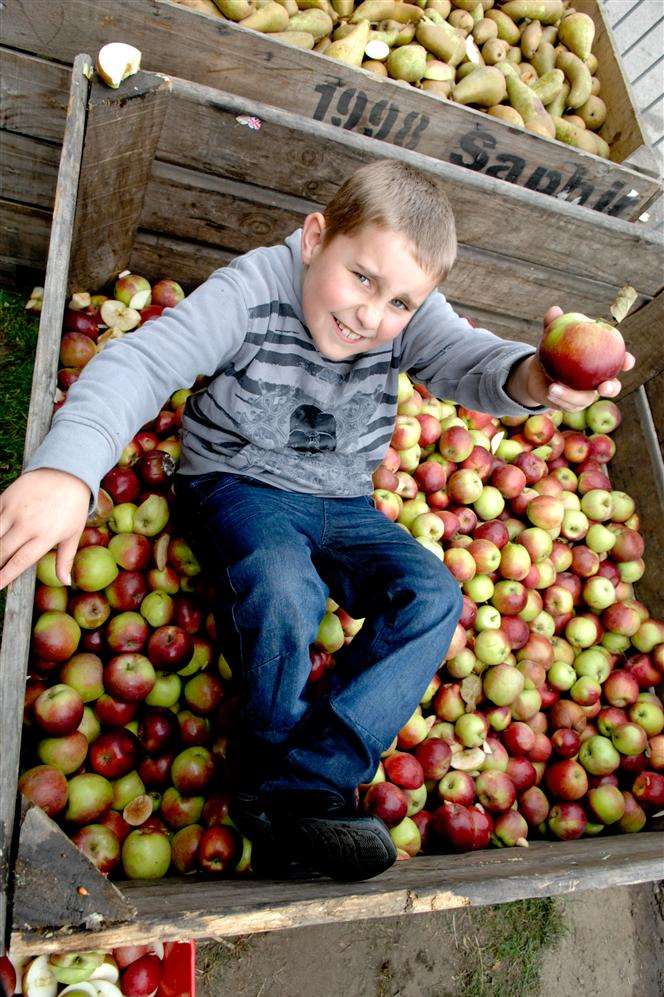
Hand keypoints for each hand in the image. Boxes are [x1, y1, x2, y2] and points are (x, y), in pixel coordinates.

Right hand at [0, 469, 90, 589]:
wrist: (66, 473)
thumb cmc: (72, 507)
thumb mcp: (73, 534)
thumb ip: (65, 559)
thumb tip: (65, 582)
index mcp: (45, 536)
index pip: (20, 562)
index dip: (5, 576)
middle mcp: (27, 525)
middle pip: (2, 551)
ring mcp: (14, 510)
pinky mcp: (6, 498)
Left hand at [512, 306, 635, 412]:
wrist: (540, 372)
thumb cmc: (554, 350)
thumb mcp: (553, 337)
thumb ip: (554, 324)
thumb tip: (554, 311)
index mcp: (602, 362)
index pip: (620, 361)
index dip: (626, 362)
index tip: (627, 361)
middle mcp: (599, 380)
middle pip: (612, 387)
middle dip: (612, 388)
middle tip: (603, 387)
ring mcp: (586, 395)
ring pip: (585, 399)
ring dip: (571, 395)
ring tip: (555, 388)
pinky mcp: (573, 405)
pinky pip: (568, 404)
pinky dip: (560, 398)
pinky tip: (550, 391)